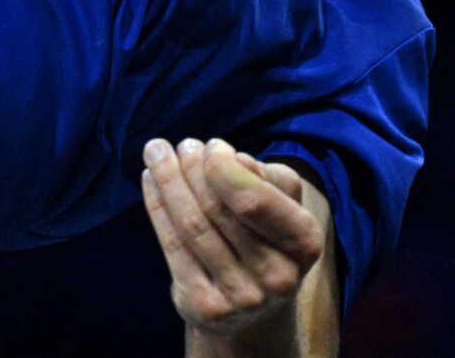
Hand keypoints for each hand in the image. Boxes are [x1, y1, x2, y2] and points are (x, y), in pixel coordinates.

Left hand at [140, 136, 324, 337]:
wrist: (256, 309)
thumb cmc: (269, 237)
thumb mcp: (284, 204)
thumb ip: (267, 178)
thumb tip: (234, 159)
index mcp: (304, 242)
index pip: (255, 200)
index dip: (225, 169)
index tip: (211, 146)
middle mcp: (276, 276)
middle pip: (218, 210)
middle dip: (192, 169)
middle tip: (180, 144)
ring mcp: (241, 297)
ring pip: (192, 226)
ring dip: (168, 181)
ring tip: (156, 152)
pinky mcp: (206, 307)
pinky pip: (174, 248)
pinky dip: (157, 207)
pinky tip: (150, 181)